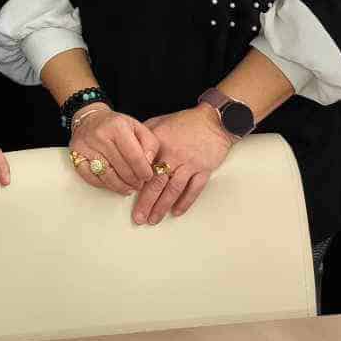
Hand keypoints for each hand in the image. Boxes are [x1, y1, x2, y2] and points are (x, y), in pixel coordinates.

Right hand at [68, 105, 159, 198]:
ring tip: (129, 187)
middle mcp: (99, 135)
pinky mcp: (76, 155)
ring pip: (107, 176)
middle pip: (122, 168)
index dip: (144, 171)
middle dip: (134, 180)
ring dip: (121, 186)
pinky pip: (92, 178)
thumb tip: (148, 164)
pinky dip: (104, 185)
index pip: (134, 156)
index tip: (148, 176)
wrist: (90, 119)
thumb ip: (150, 144)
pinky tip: (113, 184)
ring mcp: (86, 146)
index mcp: (117, 126)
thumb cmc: (116, 125)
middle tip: (139, 183)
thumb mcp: (138, 127)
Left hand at [137, 106, 237, 225]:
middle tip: (139, 218)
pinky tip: (176, 212)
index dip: (135, 182)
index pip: (144, 166)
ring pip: (174, 189)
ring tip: (154, 219)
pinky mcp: (204, 169)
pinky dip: (185, 202)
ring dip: (163, 206)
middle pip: (157, 183)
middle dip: (146, 203)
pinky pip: (194, 189)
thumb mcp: (159, 122)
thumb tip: (129, 148)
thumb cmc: (185, 122)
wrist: (213, 120)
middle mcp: (173, 155)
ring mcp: (190, 163)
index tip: (126, 195)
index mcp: (159, 143)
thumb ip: (144, 136)